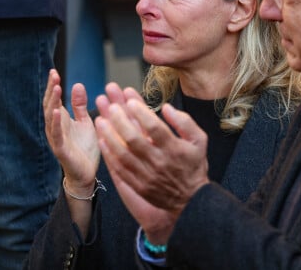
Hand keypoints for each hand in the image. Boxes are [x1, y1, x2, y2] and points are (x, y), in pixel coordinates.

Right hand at [43, 69, 98, 194]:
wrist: (87, 174)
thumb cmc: (84, 148)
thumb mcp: (85, 122)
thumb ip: (79, 105)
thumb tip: (77, 84)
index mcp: (61, 120)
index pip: (54, 99)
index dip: (53, 85)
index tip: (54, 71)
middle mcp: (55, 127)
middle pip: (50, 105)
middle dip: (52, 90)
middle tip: (54, 74)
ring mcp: (57, 138)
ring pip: (51, 118)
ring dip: (53, 102)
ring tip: (57, 87)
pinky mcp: (61, 150)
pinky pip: (56, 134)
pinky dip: (56, 123)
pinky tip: (57, 112)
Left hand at [96, 83, 179, 242]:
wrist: (192, 199)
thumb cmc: (194, 165)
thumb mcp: (199, 140)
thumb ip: (185, 122)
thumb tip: (166, 107)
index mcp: (174, 148)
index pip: (154, 127)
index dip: (140, 112)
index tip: (130, 100)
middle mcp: (159, 162)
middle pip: (134, 139)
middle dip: (120, 121)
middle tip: (110, 107)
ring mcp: (147, 175)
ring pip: (123, 154)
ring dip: (110, 136)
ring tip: (100, 121)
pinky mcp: (138, 185)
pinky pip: (120, 169)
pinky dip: (110, 155)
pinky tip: (102, 141)